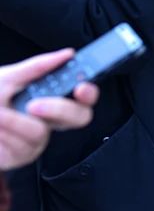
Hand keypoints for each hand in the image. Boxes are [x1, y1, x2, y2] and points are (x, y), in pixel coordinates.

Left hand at [0, 49, 99, 169]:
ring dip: (11, 120)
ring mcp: (39, 141)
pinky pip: (20, 145)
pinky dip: (3, 130)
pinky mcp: (22, 156)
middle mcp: (51, 121)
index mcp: (54, 98)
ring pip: (40, 132)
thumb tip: (68, 54)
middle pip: (79, 118)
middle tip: (33, 104)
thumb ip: (38, 66)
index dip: (89, 93)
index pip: (84, 98)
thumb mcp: (8, 77)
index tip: (81, 87)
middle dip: (58, 108)